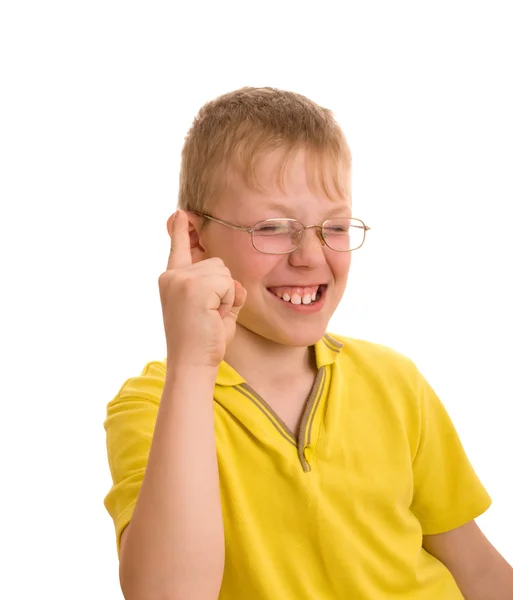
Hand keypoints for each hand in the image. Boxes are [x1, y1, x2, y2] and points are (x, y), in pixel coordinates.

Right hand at [158, 210, 246, 368]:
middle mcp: (172, 275)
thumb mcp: (212, 308)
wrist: (192, 363)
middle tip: (210, 315)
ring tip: (211, 316)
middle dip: (223, 288)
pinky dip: (228, 301)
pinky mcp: (193, 286)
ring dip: (226, 295)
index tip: (182, 213)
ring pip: (224, 272)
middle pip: (217, 262)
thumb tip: (232, 278)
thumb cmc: (204, 341)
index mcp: (172, 279)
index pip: (179, 247)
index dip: (181, 230)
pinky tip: (213, 316)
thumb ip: (219, 287)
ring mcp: (181, 279)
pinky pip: (228, 283)